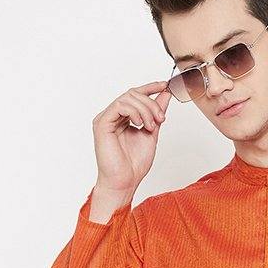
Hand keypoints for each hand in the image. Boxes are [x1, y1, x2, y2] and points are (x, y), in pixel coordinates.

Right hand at [91, 81, 171, 199]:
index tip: (164, 85)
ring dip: (145, 109)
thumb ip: (156, 114)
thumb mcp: (151, 133)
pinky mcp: (102, 124)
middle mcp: (113, 116)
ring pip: (127, 98)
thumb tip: (165, 95)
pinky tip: (140, 124)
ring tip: (150, 127)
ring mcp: (106, 119)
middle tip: (161, 119)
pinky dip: (134, 112)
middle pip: (133, 94)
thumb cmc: (134, 165)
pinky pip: (119, 106)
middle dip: (151, 104)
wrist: (125, 182)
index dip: (150, 87)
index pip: (135, 95)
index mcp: (122, 118)